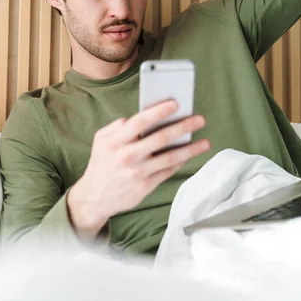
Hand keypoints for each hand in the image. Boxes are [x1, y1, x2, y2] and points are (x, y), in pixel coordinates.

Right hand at [67, 100, 209, 236]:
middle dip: (183, 126)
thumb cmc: (101, 163)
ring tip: (205, 142)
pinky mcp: (145, 186)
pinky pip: (168, 171)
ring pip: (170, 157)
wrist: (95, 197)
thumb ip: (118, 126)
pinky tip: (190, 155)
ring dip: (190, 149)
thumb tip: (142, 116)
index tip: (176, 104)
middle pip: (161, 138)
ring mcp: (137, 172)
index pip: (140, 122)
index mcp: (115, 141)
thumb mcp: (101, 140)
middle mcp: (127, 156)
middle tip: (200, 119)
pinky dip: (180, 162)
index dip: (159, 111)